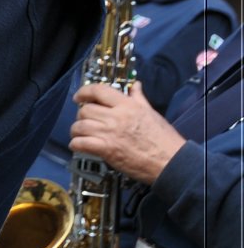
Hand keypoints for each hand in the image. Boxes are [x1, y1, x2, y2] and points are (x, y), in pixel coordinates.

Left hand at [70, 81, 187, 184]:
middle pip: (85, 110)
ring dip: (76, 130)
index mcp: (127, 105)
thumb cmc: (164, 138)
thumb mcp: (151, 112)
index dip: (83, 92)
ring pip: (80, 126)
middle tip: (85, 121)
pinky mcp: (107, 149)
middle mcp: (115, 116)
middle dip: (81, 115)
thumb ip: (138, 98)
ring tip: (80, 134)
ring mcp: (110, 133)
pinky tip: (78, 145)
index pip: (98, 90)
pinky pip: (81, 143)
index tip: (78, 97)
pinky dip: (76, 144)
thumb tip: (135, 85)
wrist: (172, 162)